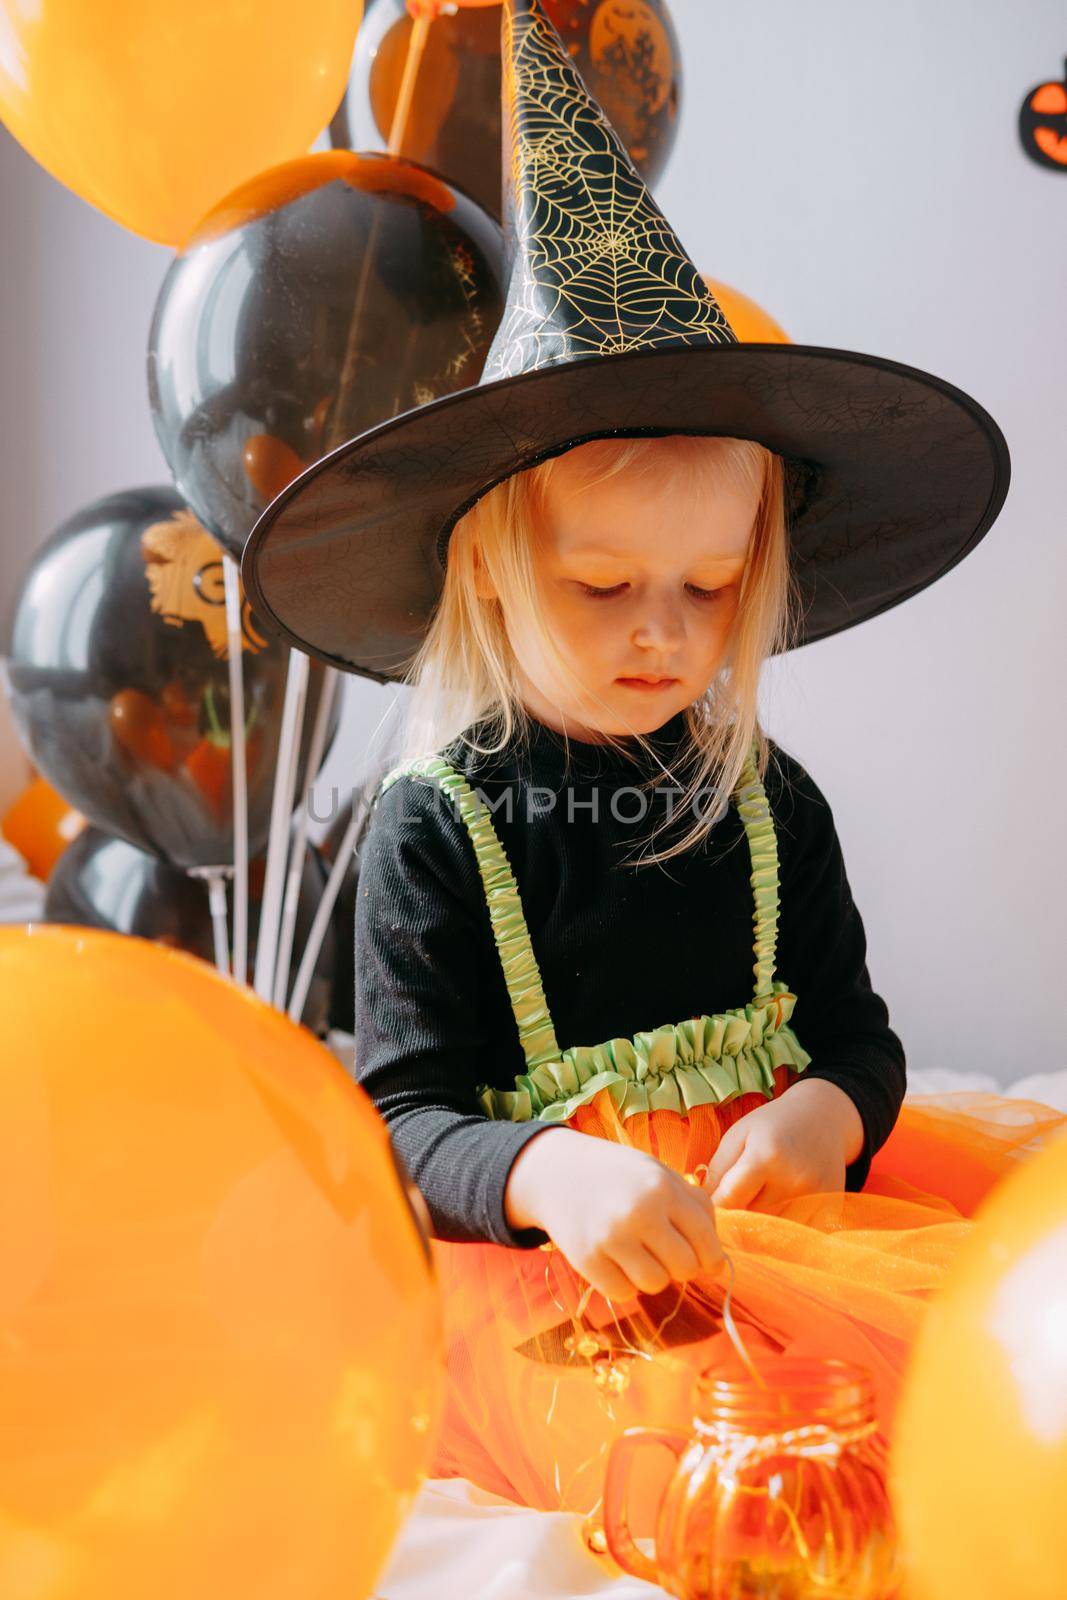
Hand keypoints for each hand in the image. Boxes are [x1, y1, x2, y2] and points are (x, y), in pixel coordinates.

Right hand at [504, 1129, 722, 1301]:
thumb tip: (718, 1259)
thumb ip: (693, 1205)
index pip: (705, 1240)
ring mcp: (610, 1238)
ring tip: (639, 1255)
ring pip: (655, 1284)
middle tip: (666, 1254)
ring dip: (653, 1276)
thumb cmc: (618, 1175)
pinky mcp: (586, 1259)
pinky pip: (624, 1293)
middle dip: (681, 1267)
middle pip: (684, 1268)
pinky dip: (625, 1284)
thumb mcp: (658, 1173)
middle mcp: (638, 1212)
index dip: (712, 1259)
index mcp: (661, 1188)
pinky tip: (615, 1261)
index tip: (708, 1264)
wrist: (557, 1172)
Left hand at [703, 1079, 864, 1210]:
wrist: (823, 1117)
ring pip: (772, 1225)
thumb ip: (717, 1170)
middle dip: (740, 1209)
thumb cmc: (772, 1124)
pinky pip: (795, 1227)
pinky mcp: (831, 1206)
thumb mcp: (738, 1134)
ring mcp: (816, 1195)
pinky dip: (785, 1220)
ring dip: (762, 1216)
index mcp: (766, 1155)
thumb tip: (704, 1206)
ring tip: (767, 1189)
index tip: (709, 1209)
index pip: (729, 1199)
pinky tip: (786, 1196)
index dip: (715, 1208)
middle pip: (751, 1214)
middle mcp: (794, 1178)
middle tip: (741, 1191)